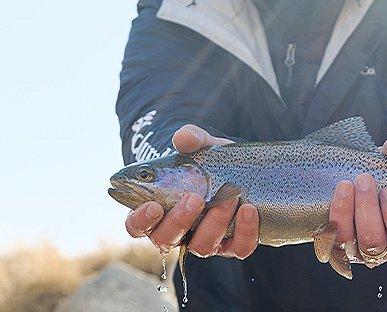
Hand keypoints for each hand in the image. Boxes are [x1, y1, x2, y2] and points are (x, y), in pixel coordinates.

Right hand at [124, 124, 259, 258]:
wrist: (239, 168)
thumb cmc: (208, 160)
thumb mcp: (200, 145)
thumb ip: (190, 138)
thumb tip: (183, 138)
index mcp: (158, 211)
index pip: (137, 226)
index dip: (141, 220)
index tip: (153, 206)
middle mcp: (178, 232)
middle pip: (167, 240)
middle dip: (180, 220)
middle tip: (194, 199)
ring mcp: (205, 241)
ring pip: (203, 246)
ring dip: (215, 223)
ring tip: (228, 198)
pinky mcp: (233, 245)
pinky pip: (238, 248)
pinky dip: (245, 232)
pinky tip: (248, 210)